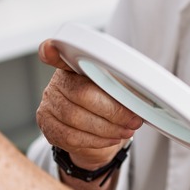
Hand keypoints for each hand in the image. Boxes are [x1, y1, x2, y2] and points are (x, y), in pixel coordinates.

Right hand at [36, 39, 142, 168]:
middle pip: (81, 93)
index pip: (57, 55)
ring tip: (127, 130)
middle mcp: (57, 83)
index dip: (51, 52)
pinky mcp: (48, 127)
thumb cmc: (107, 105)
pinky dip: (96, 140)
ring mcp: (49, 105)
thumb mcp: (115, 89)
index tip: (51, 48)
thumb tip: (141, 89)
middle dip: (113, 110)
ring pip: (76, 118)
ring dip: (108, 128)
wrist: (96, 133)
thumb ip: (120, 83)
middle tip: (133, 119)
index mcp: (73, 67)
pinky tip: (111, 138)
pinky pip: (71, 137)